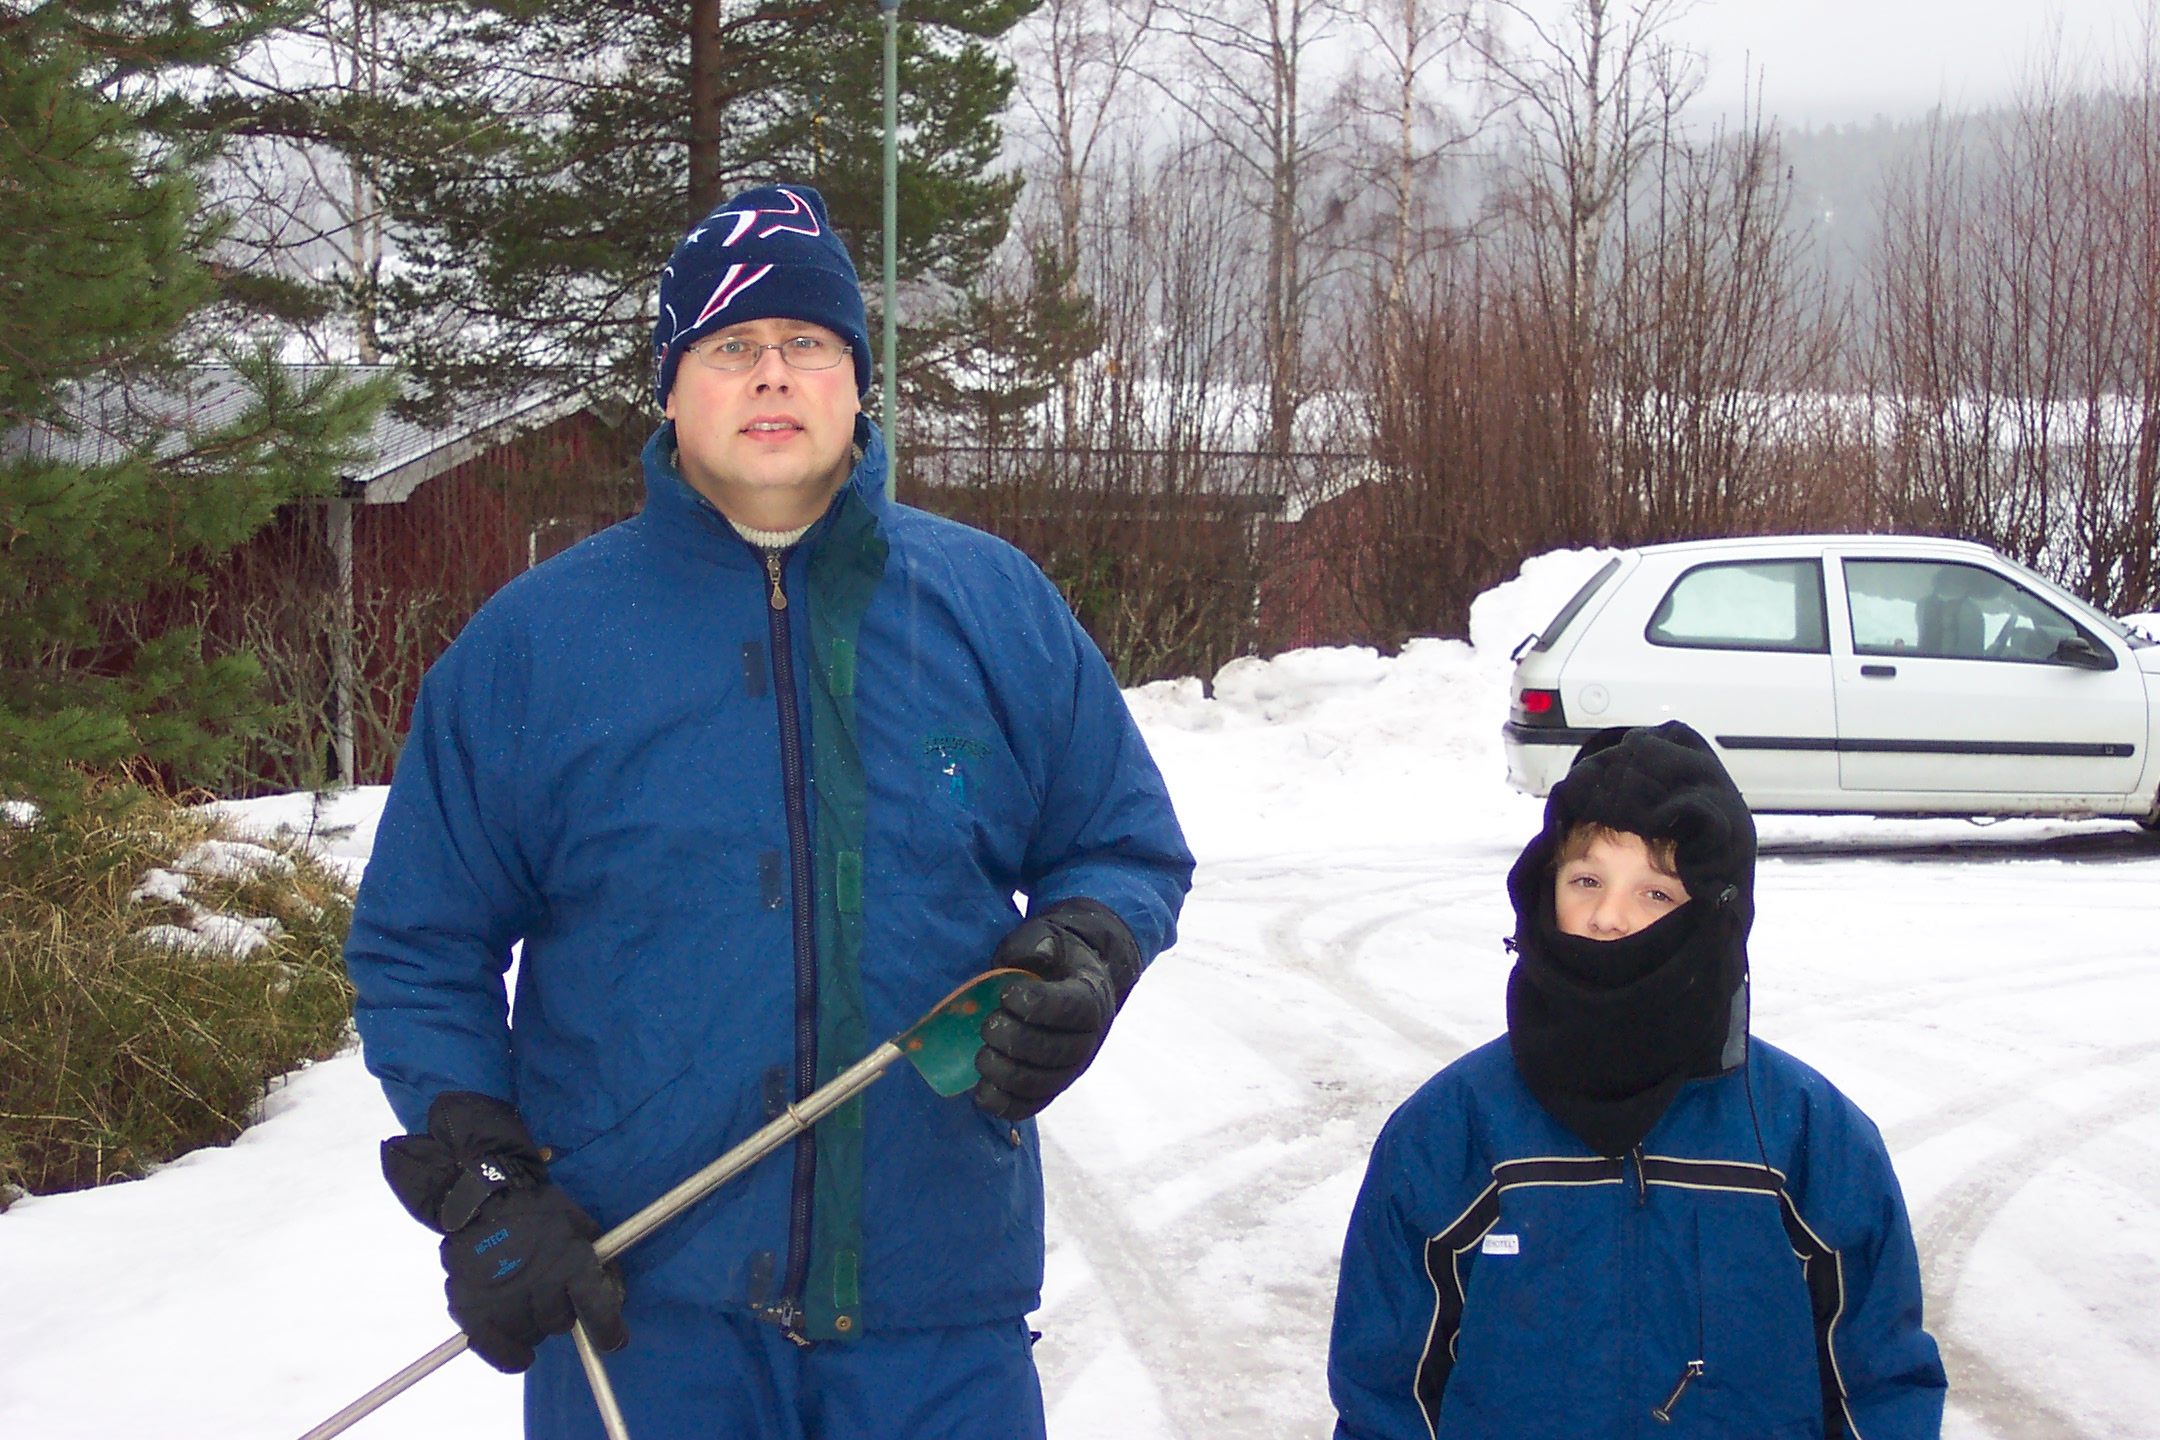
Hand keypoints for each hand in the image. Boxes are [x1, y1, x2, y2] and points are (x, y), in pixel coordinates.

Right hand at [440, 1182, 626, 1371]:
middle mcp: (539, 1286)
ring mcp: (503, 1301)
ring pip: (531, 1336)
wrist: (483, 1199)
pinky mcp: (471, 1311)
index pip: (596, 1310)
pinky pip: (495, 1350)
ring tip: (528, 1301)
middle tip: (552, 1293)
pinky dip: (509, 1356)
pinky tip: (520, 1356)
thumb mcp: (580, 1226)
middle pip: (560, 1323)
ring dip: (535, 1324)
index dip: (608, 1331)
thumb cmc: (539, 1211)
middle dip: (562, 1312)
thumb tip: (613, 1297)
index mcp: (570, 1262)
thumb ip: (598, 1261)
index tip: (615, 1341)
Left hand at [974, 898, 1142, 1120]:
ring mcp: (1071, 1067)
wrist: (1069, 976)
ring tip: (982, 1056)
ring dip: (1005, 1074)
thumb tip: (1032, 960)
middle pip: (1052, 1051)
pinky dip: (1005, 1104)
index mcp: (1090, 996)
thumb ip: (1039, 945)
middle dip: (1012, 1040)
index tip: (1006, 995)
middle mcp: (1088, 1038)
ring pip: (1042, 1083)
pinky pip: (1032, 1105)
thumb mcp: (1048, 937)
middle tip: (987, 1025)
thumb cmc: (1052, 955)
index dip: (1035, 1005)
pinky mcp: (1052, 1086)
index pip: (1070, 1008)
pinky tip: (980, 1092)